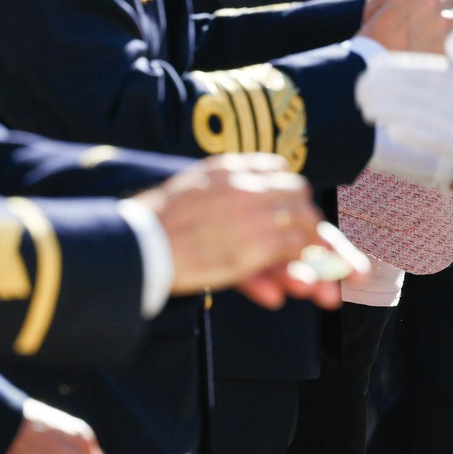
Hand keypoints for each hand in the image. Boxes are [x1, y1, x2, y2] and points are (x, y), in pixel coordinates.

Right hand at [131, 155, 326, 297]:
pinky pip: (293, 248)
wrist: (139, 244)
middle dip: (307, 217)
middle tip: (312, 242)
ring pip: (303, 220)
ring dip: (312, 244)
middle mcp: (245, 183)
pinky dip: (298, 265)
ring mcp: (254, 210)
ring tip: (314, 270)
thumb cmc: (151, 226)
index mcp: (226, 168)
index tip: (293, 208)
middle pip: (295, 192)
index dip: (288, 191)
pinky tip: (293, 284)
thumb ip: (216, 194)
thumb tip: (235, 219)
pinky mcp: (258, 240)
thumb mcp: (187, 193)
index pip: (275, 169)